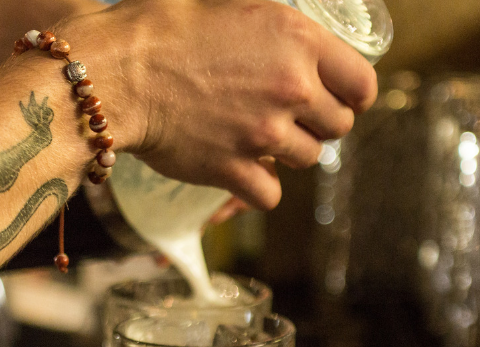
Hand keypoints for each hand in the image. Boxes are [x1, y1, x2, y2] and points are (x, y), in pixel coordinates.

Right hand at [60, 0, 377, 209]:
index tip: (343, 102)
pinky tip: (243, 170)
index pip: (362, 84)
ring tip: (261, 139)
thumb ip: (275, 26)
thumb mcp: (232, 3)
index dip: (355, 96)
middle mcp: (291, 87)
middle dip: (318, 124)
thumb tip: (286, 36)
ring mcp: (265, 133)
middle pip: (338, 126)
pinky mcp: (234, 169)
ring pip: (308, 160)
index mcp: (298, 40)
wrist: (117, 70)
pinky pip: (270, 194)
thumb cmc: (163, 26)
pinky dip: (258, 187)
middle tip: (291, 118)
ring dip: (289, 153)